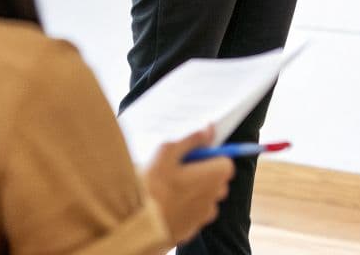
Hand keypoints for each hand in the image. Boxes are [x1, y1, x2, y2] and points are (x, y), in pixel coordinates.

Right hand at [142, 126, 233, 244]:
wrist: (133, 225)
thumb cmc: (150, 188)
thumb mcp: (167, 152)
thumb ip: (192, 139)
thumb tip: (209, 130)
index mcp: (214, 176)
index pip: (225, 161)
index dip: (209, 157)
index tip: (193, 156)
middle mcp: (214, 198)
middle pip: (215, 180)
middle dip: (201, 173)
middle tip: (176, 171)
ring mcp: (203, 216)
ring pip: (203, 197)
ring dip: (191, 192)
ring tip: (166, 189)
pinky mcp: (191, 230)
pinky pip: (191, 214)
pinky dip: (182, 209)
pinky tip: (164, 205)